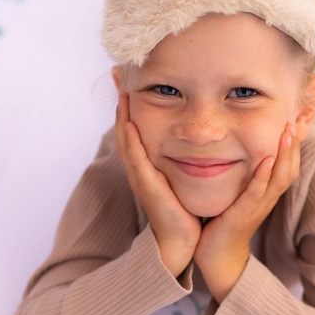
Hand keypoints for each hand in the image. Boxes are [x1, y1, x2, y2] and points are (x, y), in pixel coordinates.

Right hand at [115, 93, 201, 277]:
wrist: (183, 241)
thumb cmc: (185, 208)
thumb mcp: (182, 175)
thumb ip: (184, 155)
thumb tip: (197, 132)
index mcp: (147, 163)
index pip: (134, 127)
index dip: (130, 103)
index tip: (128, 77)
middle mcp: (140, 168)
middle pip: (124, 128)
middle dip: (120, 101)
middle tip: (116, 72)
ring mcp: (141, 177)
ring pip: (126, 141)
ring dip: (121, 116)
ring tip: (120, 90)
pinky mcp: (149, 188)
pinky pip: (137, 161)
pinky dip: (131, 142)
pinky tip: (130, 124)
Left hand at [194, 123, 300, 302]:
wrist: (217, 257)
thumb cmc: (224, 224)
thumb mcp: (238, 197)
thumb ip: (243, 180)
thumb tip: (238, 154)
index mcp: (266, 196)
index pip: (287, 169)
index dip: (292, 149)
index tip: (292, 126)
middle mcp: (267, 200)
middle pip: (288, 171)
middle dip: (292, 147)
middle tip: (293, 124)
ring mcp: (257, 208)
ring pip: (278, 179)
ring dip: (284, 156)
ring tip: (287, 135)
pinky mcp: (243, 214)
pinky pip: (257, 193)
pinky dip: (263, 176)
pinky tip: (266, 160)